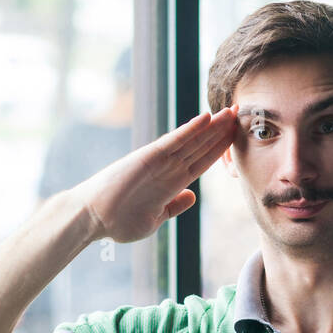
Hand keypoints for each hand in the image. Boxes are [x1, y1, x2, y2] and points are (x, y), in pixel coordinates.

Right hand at [73, 105, 238, 243]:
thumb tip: (191, 196)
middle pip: (200, 146)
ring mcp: (158, 161)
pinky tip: (205, 118)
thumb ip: (174, 206)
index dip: (219, 150)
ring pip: (192, 140)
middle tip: (240, 114)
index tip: (235, 138)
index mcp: (171, 183)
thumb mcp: (155, 218)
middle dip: (220, 132)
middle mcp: (167, 168)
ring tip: (230, 111)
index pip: (201, 162)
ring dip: (211, 126)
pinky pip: (173, 141)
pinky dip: (189, 130)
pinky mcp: (148, 157)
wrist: (93, 219)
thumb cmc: (118, 221)